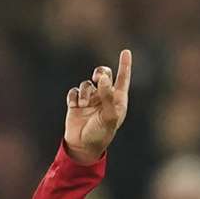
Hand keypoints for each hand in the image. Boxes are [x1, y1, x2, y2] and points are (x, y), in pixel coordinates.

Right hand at [64, 49, 132, 164]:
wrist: (83, 146)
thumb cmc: (101, 134)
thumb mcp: (109, 116)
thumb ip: (108, 96)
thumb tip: (103, 78)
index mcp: (117, 100)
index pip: (123, 79)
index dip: (124, 65)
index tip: (126, 52)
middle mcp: (104, 97)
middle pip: (103, 74)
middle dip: (100, 73)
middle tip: (98, 78)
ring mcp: (90, 100)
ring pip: (87, 84)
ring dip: (85, 92)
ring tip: (84, 105)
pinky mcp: (76, 103)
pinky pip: (74, 91)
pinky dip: (74, 97)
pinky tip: (75, 106)